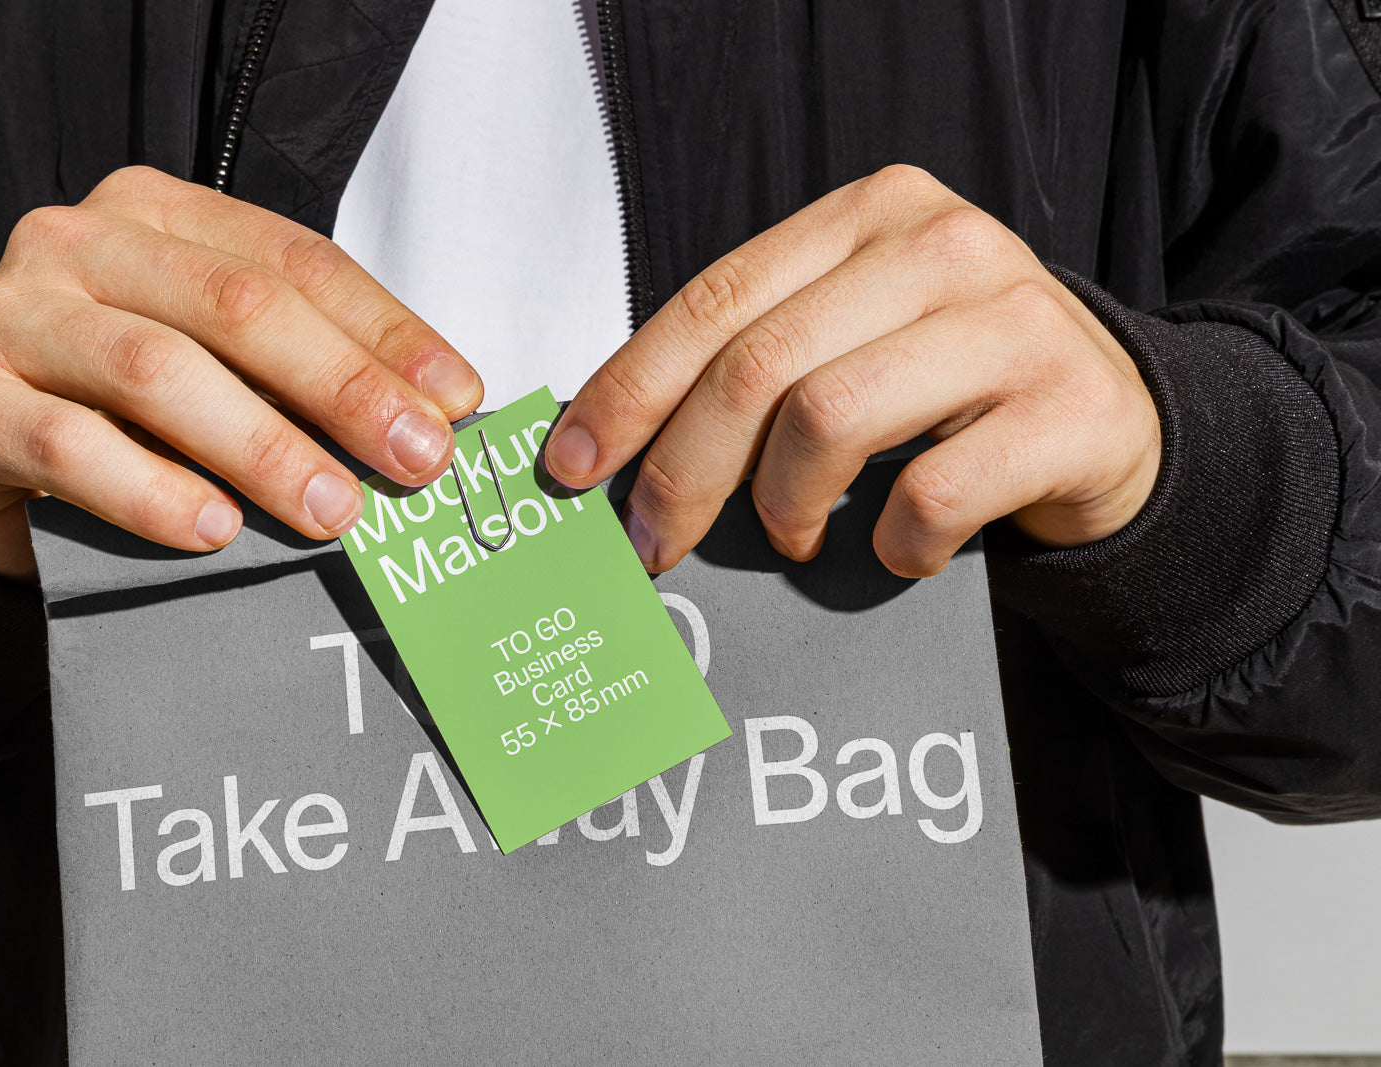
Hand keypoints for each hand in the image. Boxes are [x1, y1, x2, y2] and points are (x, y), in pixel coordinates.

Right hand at [0, 166, 481, 580]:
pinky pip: (70, 445)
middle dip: (342, 387)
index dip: (385, 331)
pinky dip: (152, 492)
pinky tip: (214, 531)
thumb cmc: (123, 405)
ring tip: (333, 511)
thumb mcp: (217, 364)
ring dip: (261, 447)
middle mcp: (82, 243)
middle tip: (415, 462)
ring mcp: (15, 315)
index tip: (455, 400)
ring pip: (158, 370)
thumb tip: (428, 420)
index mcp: (161, 214)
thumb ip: (299, 371)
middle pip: (237, 305)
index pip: (294, 260)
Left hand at [544, 165, 1159, 577]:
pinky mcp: (1067, 408)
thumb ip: (757, 360)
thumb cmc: (954, 388)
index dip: (630, 390)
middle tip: (659, 541)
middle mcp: (941, 245)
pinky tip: (899, 550)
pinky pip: (931, 494)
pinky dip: (894, 545)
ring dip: (786, 504)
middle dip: (684, 471)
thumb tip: (619, 448)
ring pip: (829, 418)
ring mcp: (1011, 320)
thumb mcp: (854, 339)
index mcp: (869, 215)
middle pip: (757, 366)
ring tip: (796, 535)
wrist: (1109, 419)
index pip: (715, 300)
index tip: (576, 466)